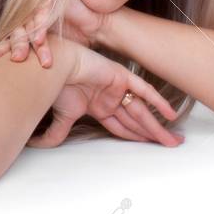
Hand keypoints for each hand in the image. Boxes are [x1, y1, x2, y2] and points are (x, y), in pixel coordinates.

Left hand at [0, 0, 109, 68]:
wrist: (95, 26)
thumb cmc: (73, 43)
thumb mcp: (53, 59)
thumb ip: (37, 70)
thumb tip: (16, 92)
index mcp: (26, 34)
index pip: (7, 42)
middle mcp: (30, 22)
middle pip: (16, 34)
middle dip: (15, 47)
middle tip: (16, 60)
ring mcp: (40, 11)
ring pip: (29, 25)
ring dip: (29, 40)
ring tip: (28, 53)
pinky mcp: (52, 2)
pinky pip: (43, 13)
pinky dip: (41, 26)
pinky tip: (40, 39)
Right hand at [27, 42, 183, 148]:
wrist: (57, 67)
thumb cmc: (57, 87)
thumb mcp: (62, 115)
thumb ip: (57, 132)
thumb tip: (39, 145)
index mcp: (98, 107)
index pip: (122, 127)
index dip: (136, 137)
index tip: (151, 147)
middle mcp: (110, 99)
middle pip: (136, 121)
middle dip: (154, 134)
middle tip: (172, 145)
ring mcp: (117, 88)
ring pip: (142, 111)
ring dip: (158, 126)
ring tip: (174, 140)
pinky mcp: (122, 76)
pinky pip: (144, 91)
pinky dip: (157, 102)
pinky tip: (171, 114)